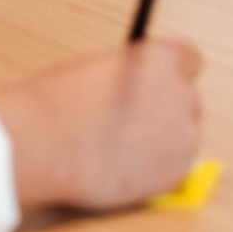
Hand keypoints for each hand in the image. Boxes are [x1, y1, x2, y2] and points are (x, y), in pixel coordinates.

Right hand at [0, 39, 202, 211]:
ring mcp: (183, 134)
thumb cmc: (58, 103)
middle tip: (133, 126)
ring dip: (161, 143)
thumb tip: (138, 87)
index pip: (189, 59)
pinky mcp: (177, 172)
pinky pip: (175, 169)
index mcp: (160, 59)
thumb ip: (131, 74)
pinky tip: (123, 170)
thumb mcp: (98, 68)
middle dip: (166, 112)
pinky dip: (155, 172)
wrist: (43, 146)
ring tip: (120, 152)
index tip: (158, 86)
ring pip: (182, 137)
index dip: (171, 74)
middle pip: (187, 101)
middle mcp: (180, 93)